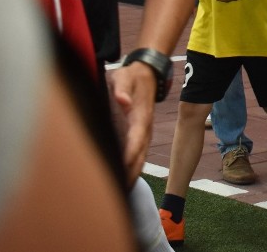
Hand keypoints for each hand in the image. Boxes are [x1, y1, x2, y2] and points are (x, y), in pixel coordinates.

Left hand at [107, 62, 156, 184]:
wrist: (147, 72)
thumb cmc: (131, 75)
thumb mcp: (124, 76)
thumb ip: (122, 88)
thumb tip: (122, 101)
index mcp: (140, 116)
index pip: (135, 139)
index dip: (129, 155)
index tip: (122, 171)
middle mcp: (145, 127)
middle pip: (140, 154)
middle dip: (131, 173)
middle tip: (120, 193)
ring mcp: (145, 131)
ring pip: (141, 156)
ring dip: (133, 173)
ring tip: (122, 193)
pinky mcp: (141, 132)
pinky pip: (139, 153)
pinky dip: (133, 166)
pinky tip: (126, 177)